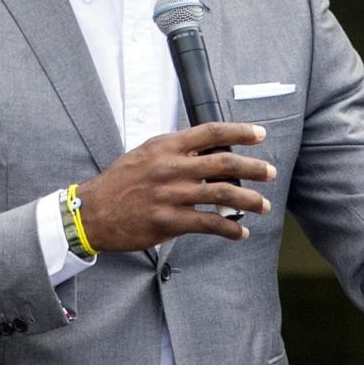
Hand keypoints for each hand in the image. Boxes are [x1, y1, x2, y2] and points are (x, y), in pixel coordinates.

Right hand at [76, 122, 275, 251]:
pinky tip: (240, 232)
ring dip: (249, 200)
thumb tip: (207, 149)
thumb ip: (175, 150)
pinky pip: (209, 223)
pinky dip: (230, 228)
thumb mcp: (146, 153)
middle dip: (253, 167)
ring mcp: (172, 194)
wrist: (93, 211)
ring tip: (263, 205)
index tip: (260, 134)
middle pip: (224, 162)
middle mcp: (172, 167)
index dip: (239, 131)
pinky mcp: (169, 221)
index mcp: (166, 146)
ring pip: (222, 194)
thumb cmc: (121, 182)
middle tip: (270, 172)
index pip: (211, 132)